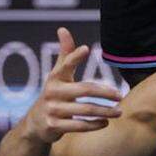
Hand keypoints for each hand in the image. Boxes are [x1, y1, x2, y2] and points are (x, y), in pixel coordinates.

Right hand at [27, 28, 122, 142]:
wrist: (35, 124)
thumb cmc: (54, 94)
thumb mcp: (57, 75)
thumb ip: (65, 55)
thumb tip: (62, 29)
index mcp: (55, 78)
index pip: (65, 65)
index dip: (75, 57)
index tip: (86, 49)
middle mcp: (52, 92)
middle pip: (84, 90)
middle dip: (105, 93)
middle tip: (120, 96)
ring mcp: (53, 110)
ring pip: (85, 110)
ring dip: (105, 112)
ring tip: (119, 112)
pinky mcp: (54, 126)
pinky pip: (79, 126)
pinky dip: (94, 125)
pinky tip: (105, 123)